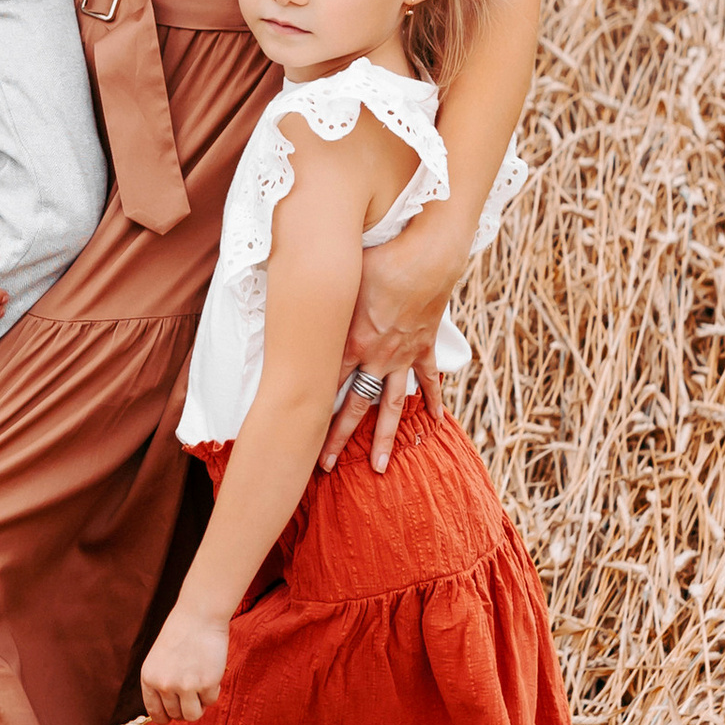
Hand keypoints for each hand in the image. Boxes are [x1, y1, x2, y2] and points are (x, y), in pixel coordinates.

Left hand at [140, 597, 229, 724]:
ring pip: (193, 715)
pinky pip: (210, 701)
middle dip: (186, 708)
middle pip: (177, 715)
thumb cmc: (180, 633)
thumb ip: (161, 683)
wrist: (199, 616)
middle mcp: (164, 685)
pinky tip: (211, 673)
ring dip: (199, 705)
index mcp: (149, 678)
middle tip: (193, 693)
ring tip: (202, 688)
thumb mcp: (159, 659)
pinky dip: (213, 691)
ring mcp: (185, 686)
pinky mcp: (206, 684)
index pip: (155, 712)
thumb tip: (171, 712)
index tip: (172, 718)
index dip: (165, 718)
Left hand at [317, 223, 461, 472]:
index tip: (294, 431)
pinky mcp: (424, 347)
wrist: (426, 258)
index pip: (324, 383)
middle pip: (353, 405)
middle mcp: (376, 357)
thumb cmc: (379, 261)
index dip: (308, 408)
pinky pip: (428, 380)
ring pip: (391, 406)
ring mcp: (402, 356)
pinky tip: (435, 423)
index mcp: (351, 343)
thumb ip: (320, 295)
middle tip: (324, 465)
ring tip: (380, 465)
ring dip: (385, 438)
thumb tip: (289, 287)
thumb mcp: (341, 279)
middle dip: (337, 437)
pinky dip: (433, 401)